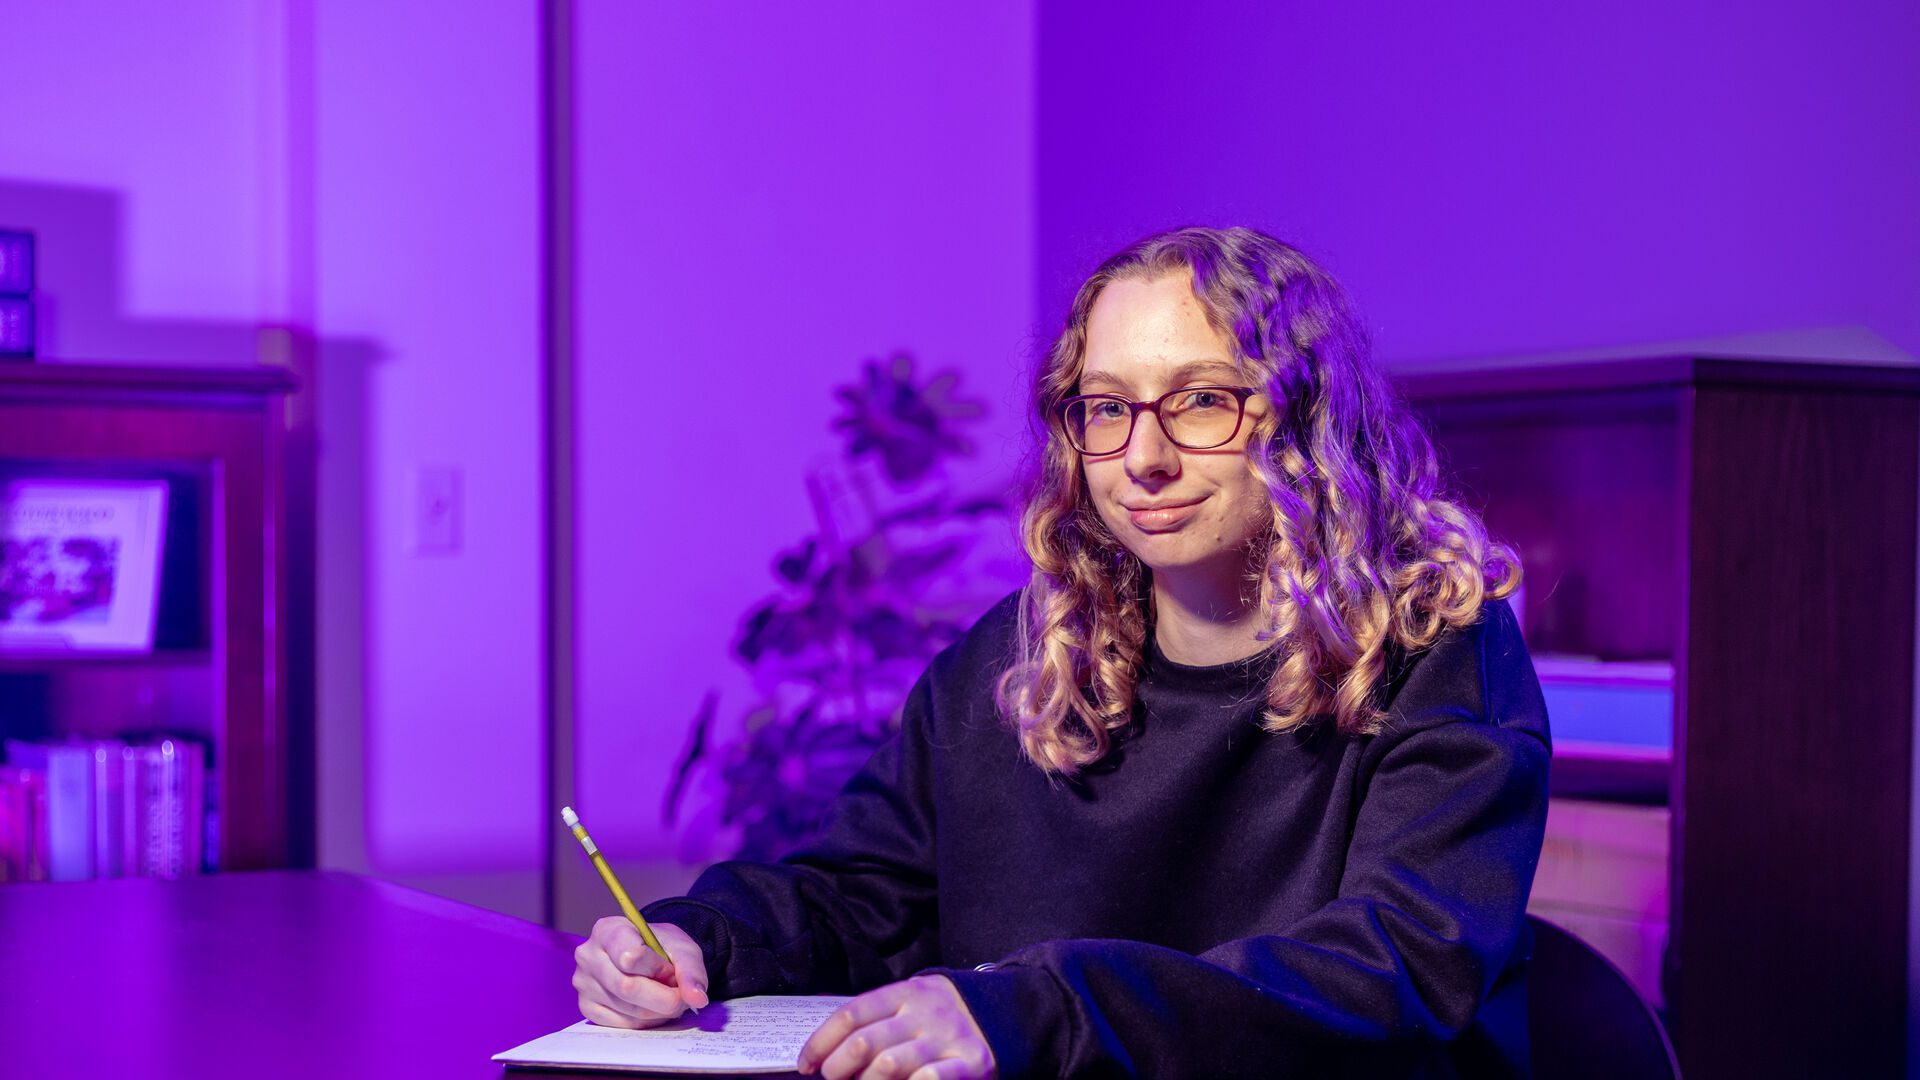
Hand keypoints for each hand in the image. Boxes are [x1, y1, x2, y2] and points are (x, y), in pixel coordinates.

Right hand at [572, 918, 709, 1028]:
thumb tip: (697, 998)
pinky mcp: (586, 1007)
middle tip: (680, 997)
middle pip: (626, 987)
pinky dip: (644, 1022)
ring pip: (625, 1009)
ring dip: (656, 1012)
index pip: (630, 957)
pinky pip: (619, 1024)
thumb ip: (692, 971)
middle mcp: (588, 955)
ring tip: (668, 1001)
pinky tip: (652, 1010)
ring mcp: (584, 983)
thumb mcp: (682, 949)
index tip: (672, 972)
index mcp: (608, 930)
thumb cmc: (661, 948)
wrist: (647, 956)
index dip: (658, 970)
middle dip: (662, 998)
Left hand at [797, 974, 995, 1079]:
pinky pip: (931, 1079)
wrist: (1009, 1013)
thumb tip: (826, 1045)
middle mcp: (925, 1012)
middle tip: (832, 1079)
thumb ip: (876, 1017)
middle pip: (864, 1042)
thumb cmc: (943, 1016)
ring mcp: (948, 1037)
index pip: (851, 1014)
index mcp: (906, 993)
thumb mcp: (912, 1002)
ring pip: (889, 1065)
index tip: (805, 1063)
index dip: (821, 1041)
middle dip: (837, 1068)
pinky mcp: (972, 1062)